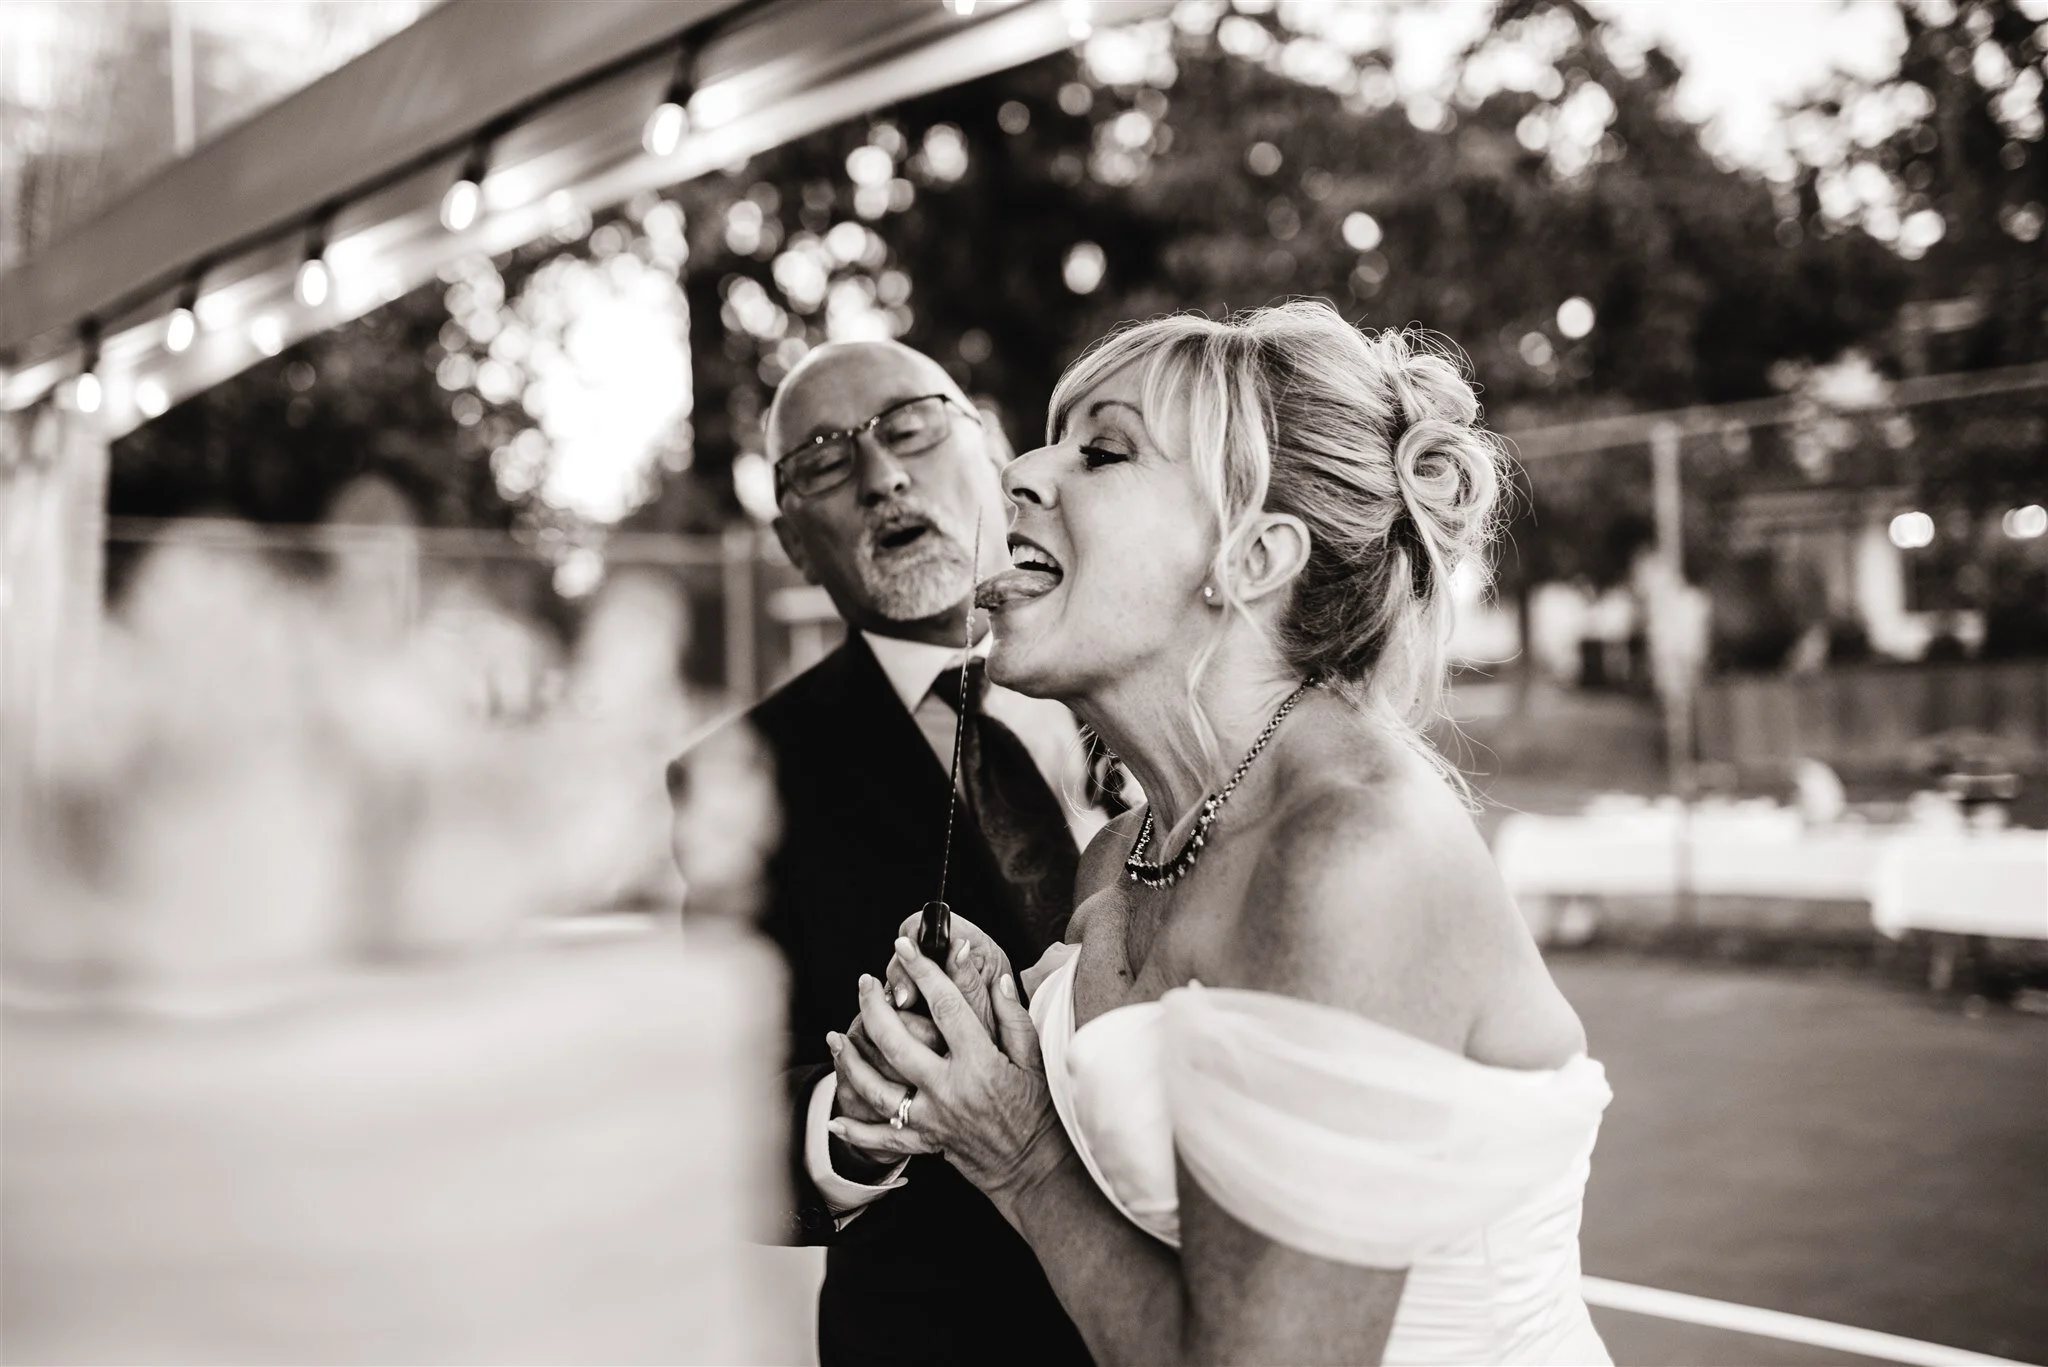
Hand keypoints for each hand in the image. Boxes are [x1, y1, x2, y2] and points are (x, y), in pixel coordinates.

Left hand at [830, 936, 1067, 1210]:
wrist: (1036, 1169)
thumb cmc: (1039, 1112)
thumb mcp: (1034, 1060)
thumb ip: (1012, 1017)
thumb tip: (996, 977)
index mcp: (980, 1063)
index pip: (946, 1006)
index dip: (924, 972)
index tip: (905, 947)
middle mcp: (950, 1090)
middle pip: (897, 1043)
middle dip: (874, 1007)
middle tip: (865, 983)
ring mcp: (934, 1119)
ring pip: (877, 1089)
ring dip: (851, 1062)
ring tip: (836, 1037)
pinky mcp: (927, 1142)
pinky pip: (884, 1138)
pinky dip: (856, 1133)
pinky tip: (835, 1121)